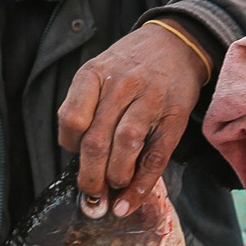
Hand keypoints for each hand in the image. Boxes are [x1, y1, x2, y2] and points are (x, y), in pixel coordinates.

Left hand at [57, 21, 209, 216]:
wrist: (176, 45)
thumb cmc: (131, 65)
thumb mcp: (100, 69)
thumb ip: (86, 105)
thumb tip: (77, 155)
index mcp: (95, 73)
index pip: (71, 118)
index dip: (69, 144)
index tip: (75, 153)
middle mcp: (121, 85)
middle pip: (97, 139)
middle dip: (90, 176)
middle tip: (90, 193)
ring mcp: (150, 100)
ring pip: (125, 146)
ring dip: (114, 177)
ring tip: (111, 190)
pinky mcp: (174, 117)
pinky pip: (155, 157)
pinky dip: (141, 185)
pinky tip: (129, 200)